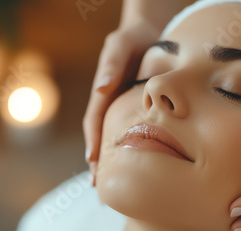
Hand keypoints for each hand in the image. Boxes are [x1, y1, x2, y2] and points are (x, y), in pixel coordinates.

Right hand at [83, 20, 160, 184]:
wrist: (148, 33)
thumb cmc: (133, 38)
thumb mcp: (121, 45)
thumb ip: (111, 63)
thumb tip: (101, 88)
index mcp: (103, 93)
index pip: (95, 122)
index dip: (93, 143)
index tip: (93, 164)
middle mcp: (110, 103)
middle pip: (100, 136)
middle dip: (98, 161)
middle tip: (98, 187)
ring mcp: (122, 108)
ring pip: (115, 137)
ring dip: (112, 161)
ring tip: (114, 185)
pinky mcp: (136, 109)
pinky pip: (132, 131)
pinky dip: (131, 149)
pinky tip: (140, 165)